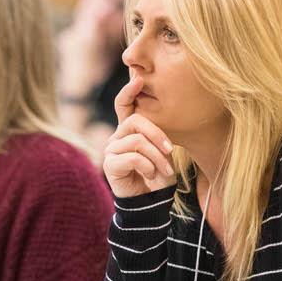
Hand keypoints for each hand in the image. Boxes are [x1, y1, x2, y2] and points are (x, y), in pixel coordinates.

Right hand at [102, 77, 176, 197]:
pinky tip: (150, 175)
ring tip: (164, 170)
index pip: (123, 104)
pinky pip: (134, 157)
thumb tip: (158, 107)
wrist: (151, 201)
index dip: (128, 91)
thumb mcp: (163, 150)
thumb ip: (157, 133)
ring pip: (138, 141)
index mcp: (129, 130)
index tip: (139, 79)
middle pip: (135, 121)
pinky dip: (148, 167)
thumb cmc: (158, 174)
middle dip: (157, 135)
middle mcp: (117, 137)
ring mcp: (111, 150)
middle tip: (171, 150)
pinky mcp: (110, 164)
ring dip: (157, 157)